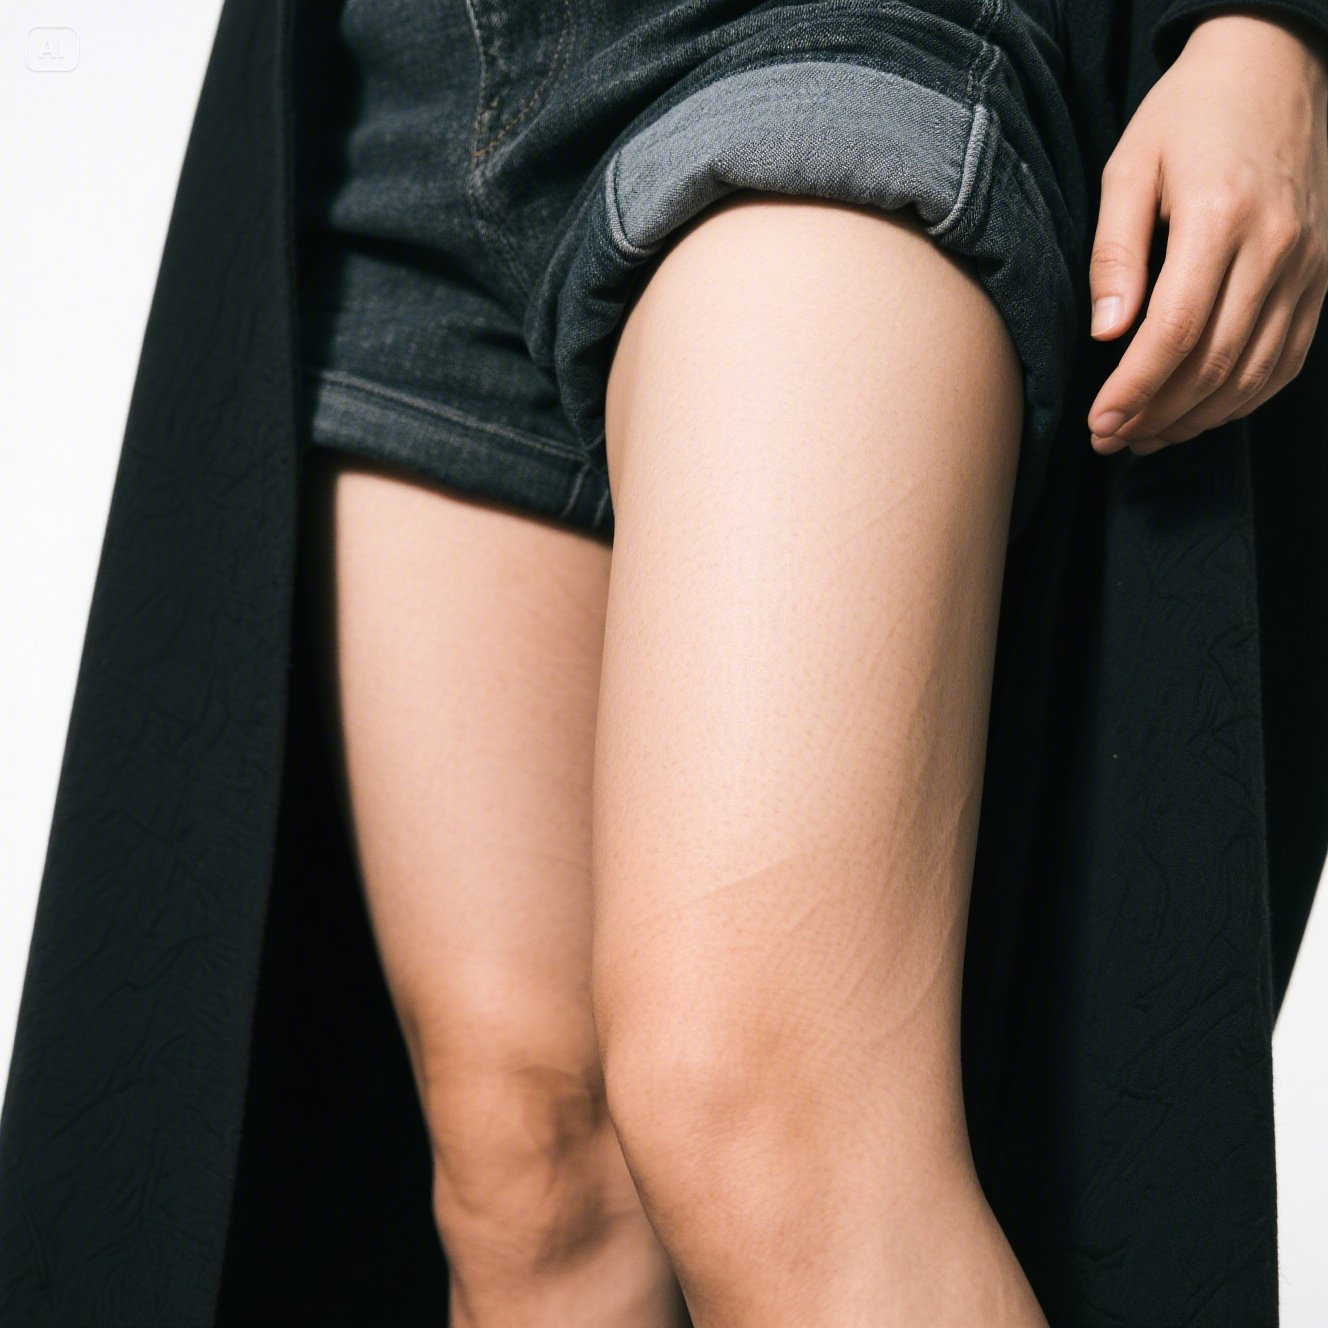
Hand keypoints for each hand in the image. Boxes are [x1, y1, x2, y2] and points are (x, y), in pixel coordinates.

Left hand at [1086, 9, 1327, 455]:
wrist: (1276, 64)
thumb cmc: (1189, 115)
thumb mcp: (1129, 170)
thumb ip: (1114, 253)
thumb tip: (1105, 332)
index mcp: (1222, 217)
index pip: (1177, 331)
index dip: (1135, 388)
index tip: (1100, 420)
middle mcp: (1278, 247)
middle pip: (1216, 363)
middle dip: (1156, 415)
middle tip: (1108, 439)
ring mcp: (1309, 264)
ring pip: (1254, 372)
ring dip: (1196, 419)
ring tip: (1143, 437)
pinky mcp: (1322, 275)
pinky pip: (1286, 359)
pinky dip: (1242, 399)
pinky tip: (1198, 414)